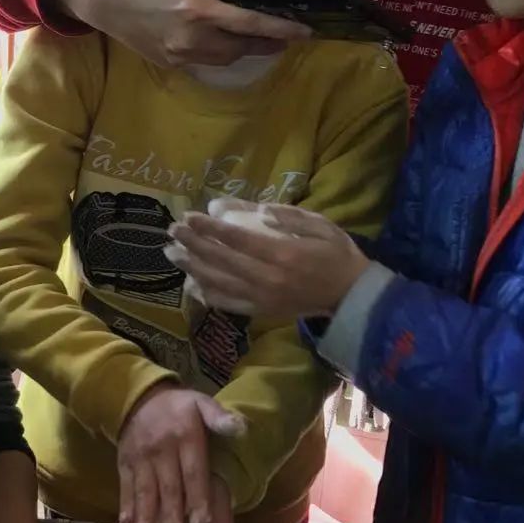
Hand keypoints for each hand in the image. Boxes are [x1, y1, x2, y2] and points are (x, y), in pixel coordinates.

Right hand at [50, 0, 310, 68]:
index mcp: (198, 9)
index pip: (250, 24)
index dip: (280, 29)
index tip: (304, 31)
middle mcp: (191, 39)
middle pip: (241, 47)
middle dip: (267, 42)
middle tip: (286, 35)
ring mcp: (179, 54)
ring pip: (225, 59)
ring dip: (244, 48)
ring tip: (259, 37)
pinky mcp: (169, 62)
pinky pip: (204, 61)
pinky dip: (221, 52)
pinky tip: (226, 40)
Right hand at [118, 384, 243, 522]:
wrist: (138, 398)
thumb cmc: (179, 408)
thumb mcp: (201, 403)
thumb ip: (219, 417)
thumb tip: (241, 427)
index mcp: (186, 436)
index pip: (193, 471)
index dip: (197, 497)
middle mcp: (162, 449)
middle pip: (168, 487)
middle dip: (170, 515)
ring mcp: (140, 458)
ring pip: (145, 490)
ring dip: (145, 515)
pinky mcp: (124, 464)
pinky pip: (125, 487)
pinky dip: (125, 506)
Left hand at [166, 198, 368, 318]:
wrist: (351, 296)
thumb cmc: (336, 254)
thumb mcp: (319, 224)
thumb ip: (289, 215)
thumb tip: (259, 210)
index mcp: (282, 254)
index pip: (236, 239)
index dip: (209, 229)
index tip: (189, 217)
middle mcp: (267, 278)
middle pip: (221, 260)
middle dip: (193, 244)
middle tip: (172, 231)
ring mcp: (262, 298)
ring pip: (218, 283)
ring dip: (192, 267)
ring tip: (173, 253)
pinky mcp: (261, 311)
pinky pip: (227, 303)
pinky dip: (206, 294)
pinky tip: (191, 282)